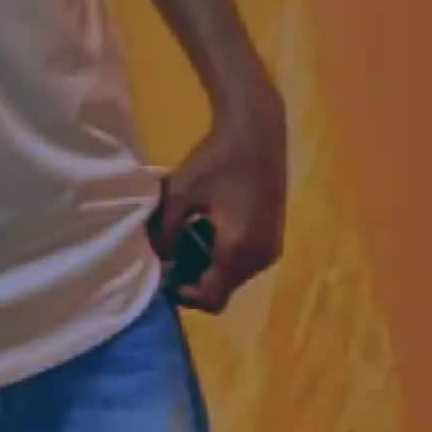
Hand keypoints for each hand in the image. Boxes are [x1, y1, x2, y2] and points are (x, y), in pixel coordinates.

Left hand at [148, 84, 286, 313]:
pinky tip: (208, 224)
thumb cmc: (215, 160)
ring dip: (208, 264)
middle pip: (222, 290)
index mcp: (237, 252)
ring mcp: (270, 248)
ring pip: (233, 275)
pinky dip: (224, 253)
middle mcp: (259, 258)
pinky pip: (244, 260)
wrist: (256, 132)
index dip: (183, 294)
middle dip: (194, 278)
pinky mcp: (273, 235)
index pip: (210, 299)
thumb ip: (165, 232)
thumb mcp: (180, 195)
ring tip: (186, 235)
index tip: (164, 273)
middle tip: (170, 252)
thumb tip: (157, 259)